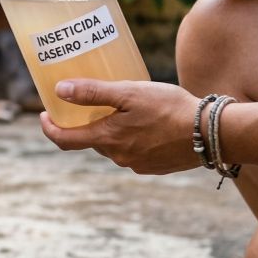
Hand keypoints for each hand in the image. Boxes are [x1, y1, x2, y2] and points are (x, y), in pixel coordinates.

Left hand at [40, 79, 201, 174]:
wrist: (214, 133)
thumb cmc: (170, 109)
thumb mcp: (129, 93)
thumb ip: (92, 93)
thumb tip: (59, 91)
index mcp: (107, 140)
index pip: (64, 140)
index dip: (49, 128)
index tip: (43, 115)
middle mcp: (118, 157)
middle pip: (90, 140)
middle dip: (85, 123)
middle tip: (88, 102)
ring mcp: (137, 164)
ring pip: (113, 145)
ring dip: (110, 130)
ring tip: (120, 108)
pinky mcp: (154, 166)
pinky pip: (132, 151)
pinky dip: (130, 137)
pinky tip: (144, 122)